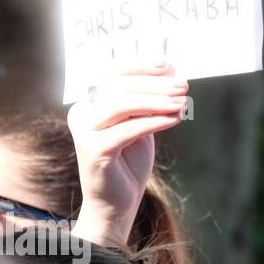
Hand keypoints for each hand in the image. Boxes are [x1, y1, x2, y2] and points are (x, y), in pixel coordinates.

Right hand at [68, 61, 187, 246]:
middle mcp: (80, 113)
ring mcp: (84, 132)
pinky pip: (127, 130)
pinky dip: (153, 121)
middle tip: (183, 85)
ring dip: (156, 101)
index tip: (167, 64)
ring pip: (121, 105)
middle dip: (155, 84)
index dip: (140, 66)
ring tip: (182, 102)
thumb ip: (149, 97)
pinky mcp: (94, 151)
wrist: (118, 199)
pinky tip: (175, 118)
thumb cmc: (130, 156)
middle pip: (118, 87)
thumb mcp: (141, 120)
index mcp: (88, 101)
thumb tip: (170, 68)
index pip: (112, 73)